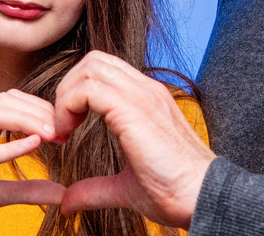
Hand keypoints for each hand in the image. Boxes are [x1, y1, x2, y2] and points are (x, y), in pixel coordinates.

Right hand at [0, 89, 65, 235]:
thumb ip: (26, 190)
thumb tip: (62, 192)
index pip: (9, 101)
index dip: (39, 108)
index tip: (65, 126)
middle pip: (3, 100)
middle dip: (37, 110)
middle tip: (65, 129)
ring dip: (25, 120)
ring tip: (52, 134)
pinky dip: (7, 148)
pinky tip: (33, 146)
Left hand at [53, 51, 215, 228]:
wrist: (203, 197)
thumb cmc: (174, 191)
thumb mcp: (124, 187)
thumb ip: (94, 188)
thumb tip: (67, 202)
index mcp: (146, 99)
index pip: (104, 70)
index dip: (77, 93)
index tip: (66, 130)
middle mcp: (146, 90)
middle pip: (94, 61)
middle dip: (67, 88)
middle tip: (61, 126)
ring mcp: (142, 96)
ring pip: (90, 68)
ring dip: (66, 95)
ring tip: (62, 130)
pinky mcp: (134, 110)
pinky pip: (89, 89)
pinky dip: (68, 106)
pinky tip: (67, 134)